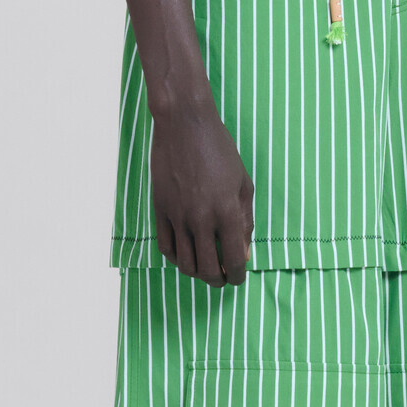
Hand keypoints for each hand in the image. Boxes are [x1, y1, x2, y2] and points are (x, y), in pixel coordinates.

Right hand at [151, 102, 255, 285]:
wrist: (184, 125)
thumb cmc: (220, 150)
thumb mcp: (244, 183)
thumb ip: (245, 220)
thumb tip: (243, 251)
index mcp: (227, 212)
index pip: (233, 260)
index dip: (237, 276)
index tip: (238, 278)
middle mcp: (201, 219)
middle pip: (207, 270)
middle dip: (218, 280)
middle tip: (222, 278)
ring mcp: (177, 216)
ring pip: (185, 264)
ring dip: (197, 273)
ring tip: (205, 268)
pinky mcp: (160, 210)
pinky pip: (165, 247)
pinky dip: (176, 258)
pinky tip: (185, 255)